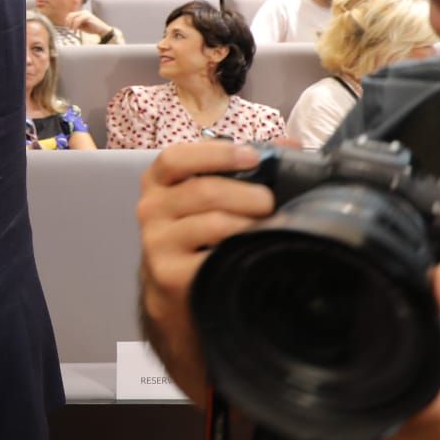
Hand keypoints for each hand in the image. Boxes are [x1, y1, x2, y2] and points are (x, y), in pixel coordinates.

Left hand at [64, 9, 111, 35]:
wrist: (102, 30)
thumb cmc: (92, 28)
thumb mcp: (81, 26)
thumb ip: (75, 24)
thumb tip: (68, 24)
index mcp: (81, 13)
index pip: (70, 15)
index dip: (66, 21)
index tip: (67, 27)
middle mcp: (83, 12)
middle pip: (70, 15)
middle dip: (68, 22)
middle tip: (69, 29)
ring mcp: (86, 14)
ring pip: (74, 17)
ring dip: (71, 24)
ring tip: (73, 30)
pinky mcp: (88, 17)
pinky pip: (78, 20)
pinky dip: (75, 25)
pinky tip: (76, 30)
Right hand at [136, 141, 270, 399]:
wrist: (174, 295)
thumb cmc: (198, 237)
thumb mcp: (208, 201)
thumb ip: (241, 170)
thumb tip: (289, 145)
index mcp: (158, 184)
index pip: (175, 158)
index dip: (216, 154)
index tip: (252, 157)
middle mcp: (150, 210)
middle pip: (205, 191)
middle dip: (250, 196)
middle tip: (271, 206)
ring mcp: (157, 243)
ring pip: (213, 223)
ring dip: (250, 225)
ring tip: (267, 230)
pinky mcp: (169, 274)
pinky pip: (214, 257)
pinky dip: (239, 252)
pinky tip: (251, 253)